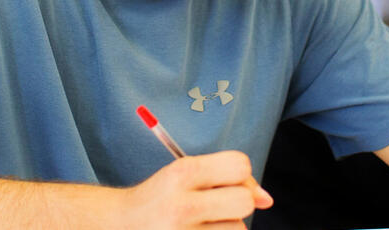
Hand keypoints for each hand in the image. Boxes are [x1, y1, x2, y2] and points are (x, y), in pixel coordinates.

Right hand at [117, 151, 273, 229]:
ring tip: (201, 224)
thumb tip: (267, 199)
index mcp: (181, 173)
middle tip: (217, 207)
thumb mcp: (183, 176)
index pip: (240, 166)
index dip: (241, 176)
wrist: (121, 226)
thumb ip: (226, 178)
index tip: (227, 183)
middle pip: (244, 201)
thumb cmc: (159, 199)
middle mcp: (183, 205)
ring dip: (227, 227)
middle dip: (238, 203)